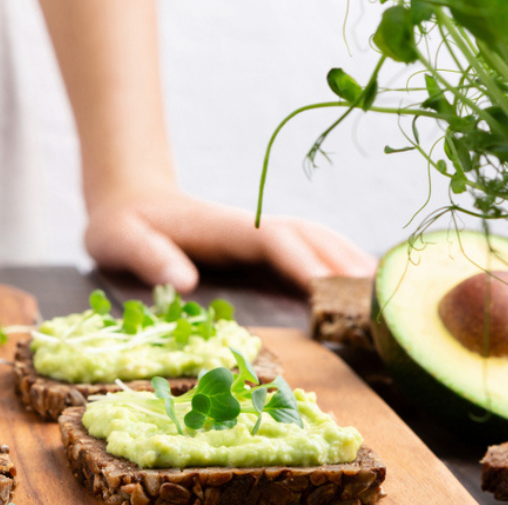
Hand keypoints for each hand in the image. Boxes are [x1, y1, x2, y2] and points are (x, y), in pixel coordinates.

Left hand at [84, 186, 377, 292]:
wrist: (128, 200)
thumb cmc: (122, 226)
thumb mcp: (120, 241)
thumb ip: (148, 257)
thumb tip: (184, 281)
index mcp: (224, 227)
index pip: (274, 240)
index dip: (303, 262)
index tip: (328, 289)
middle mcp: (252, 226)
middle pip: (311, 238)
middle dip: (345, 265)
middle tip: (380, 301)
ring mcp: (261, 234)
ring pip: (319, 241)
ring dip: (352, 263)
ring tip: (387, 296)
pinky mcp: (262, 246)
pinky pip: (310, 251)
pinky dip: (341, 264)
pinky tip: (363, 286)